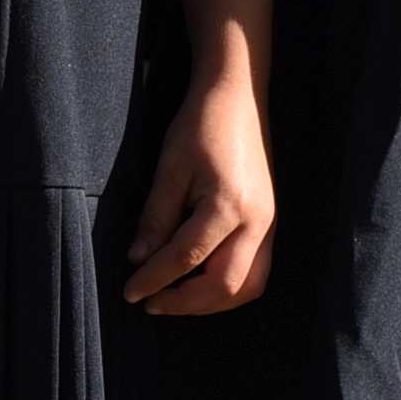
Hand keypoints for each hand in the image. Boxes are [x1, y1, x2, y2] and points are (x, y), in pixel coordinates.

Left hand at [122, 62, 272, 314]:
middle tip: (152, 302)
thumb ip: (156, 218)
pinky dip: (228, 286)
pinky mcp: (270, 222)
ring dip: (211, 301)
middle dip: (186, 302)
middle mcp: (256, 222)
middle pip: (225, 286)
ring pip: (248, 286)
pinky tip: (201, 280)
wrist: (238, 97)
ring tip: (176, 297)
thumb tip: (138, 260)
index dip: (155, 280)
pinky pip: (255, 271)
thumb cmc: (201, 124)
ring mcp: (269, 224)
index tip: (130, 292)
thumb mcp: (170, 168)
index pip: (186, 259)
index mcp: (228, 206)